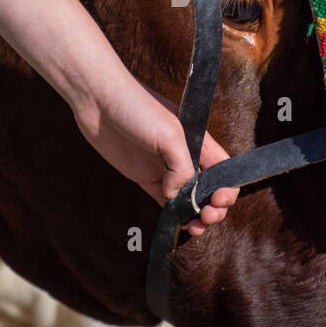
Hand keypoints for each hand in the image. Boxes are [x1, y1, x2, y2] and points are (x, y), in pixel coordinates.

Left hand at [73, 76, 238, 235]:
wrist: (98, 100)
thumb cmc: (137, 107)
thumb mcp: (170, 133)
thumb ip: (182, 167)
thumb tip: (178, 196)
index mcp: (198, 141)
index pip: (223, 169)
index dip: (227, 187)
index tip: (218, 199)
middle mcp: (184, 156)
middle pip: (208, 188)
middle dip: (214, 206)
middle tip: (208, 215)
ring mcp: (164, 168)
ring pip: (188, 199)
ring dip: (196, 215)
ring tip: (196, 226)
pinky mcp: (144, 177)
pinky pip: (164, 201)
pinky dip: (173, 214)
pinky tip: (177, 223)